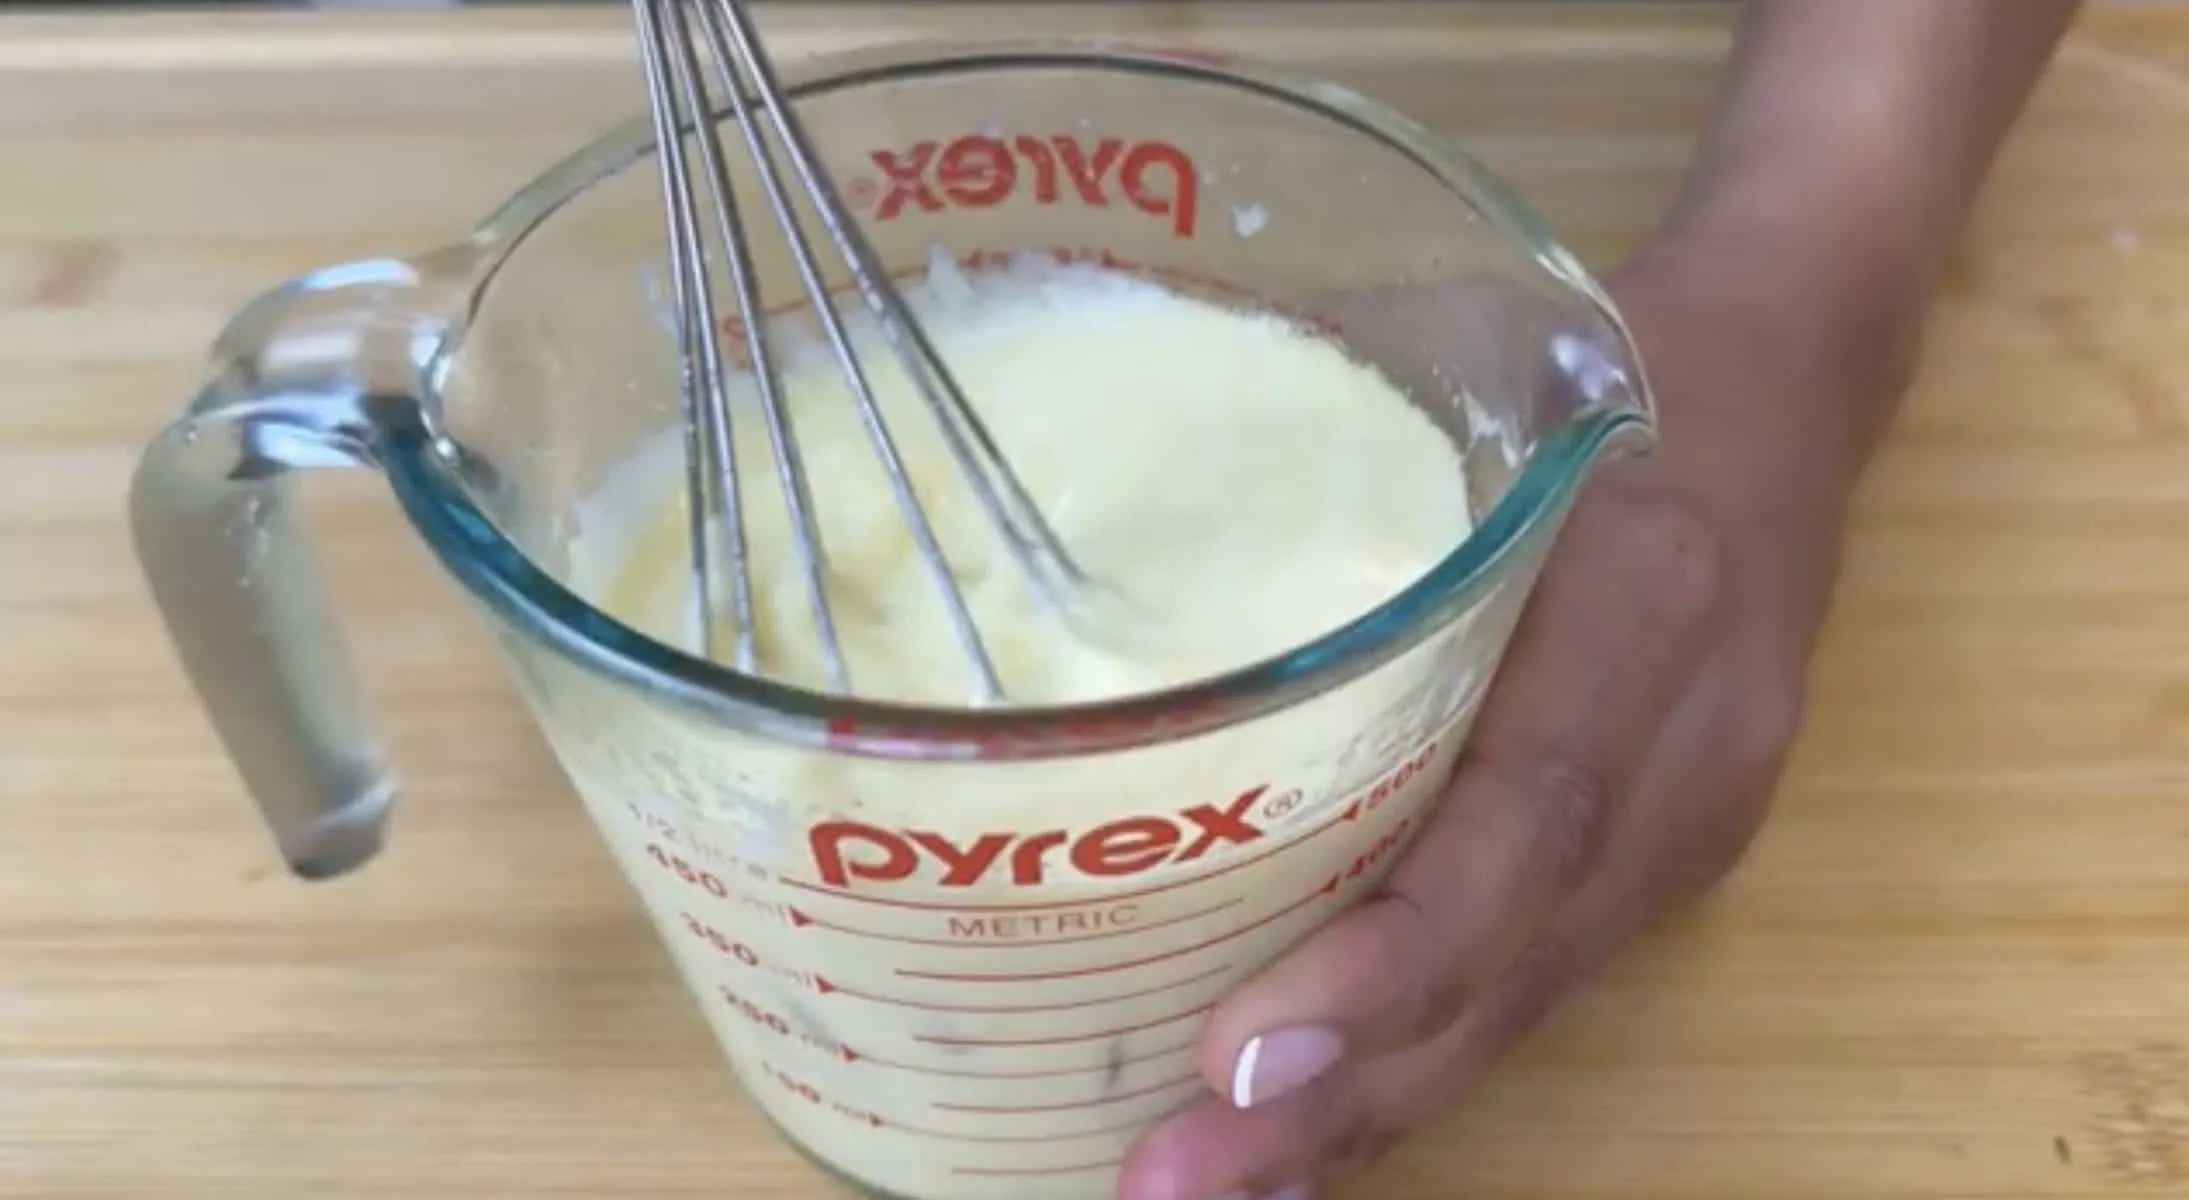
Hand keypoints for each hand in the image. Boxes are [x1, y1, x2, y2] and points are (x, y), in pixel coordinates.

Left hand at [1116, 242, 1886, 1199]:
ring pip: (1528, 1000)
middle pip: (1517, 956)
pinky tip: (1311, 1126)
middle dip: (1341, 1090)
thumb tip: (1082, 541)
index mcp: (1641, 595)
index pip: (1525, 817)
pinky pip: (1541, 980)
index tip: (1238, 1051)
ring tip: (1204, 1190)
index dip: (1390, 955)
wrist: (1792, 373)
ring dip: (1368, 1112)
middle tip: (1168, 1183)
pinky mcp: (1670, 849)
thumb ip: (1310, 465)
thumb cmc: (1598, 352)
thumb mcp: (1469, 368)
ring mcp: (1692, 813)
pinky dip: (1423, 1063)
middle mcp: (1685, 740)